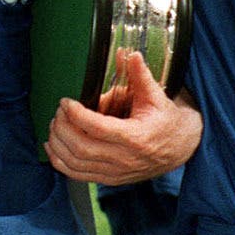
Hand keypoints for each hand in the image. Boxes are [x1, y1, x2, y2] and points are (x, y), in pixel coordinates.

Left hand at [45, 51, 202, 184]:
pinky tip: (53, 147)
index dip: (76, 115)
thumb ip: (141, 76)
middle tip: (59, 112)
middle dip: (63, 128)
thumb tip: (130, 54)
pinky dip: (60, 162)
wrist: (181, 148)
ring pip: (75, 164)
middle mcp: (124, 159)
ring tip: (55, 125)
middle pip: (81, 147)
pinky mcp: (110, 179)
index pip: (97, 128)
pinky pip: (78, 175)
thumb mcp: (158, 97)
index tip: (66, 101)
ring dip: (58, 144)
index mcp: (135, 137)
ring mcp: (115, 172)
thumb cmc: (167, 121)